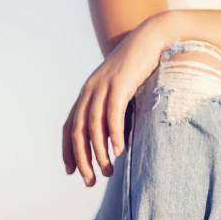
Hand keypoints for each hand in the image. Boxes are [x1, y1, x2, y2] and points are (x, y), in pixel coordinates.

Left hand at [63, 15, 170, 185]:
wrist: (152, 39)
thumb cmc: (140, 69)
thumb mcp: (122, 93)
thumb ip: (115, 114)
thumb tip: (116, 143)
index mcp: (87, 94)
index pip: (69, 127)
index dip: (68, 151)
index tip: (72, 172)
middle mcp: (90, 90)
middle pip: (77, 131)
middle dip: (82, 159)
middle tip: (90, 181)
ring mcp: (103, 86)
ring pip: (93, 126)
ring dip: (99, 152)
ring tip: (107, 172)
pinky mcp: (120, 83)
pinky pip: (112, 113)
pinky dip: (114, 134)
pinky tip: (119, 151)